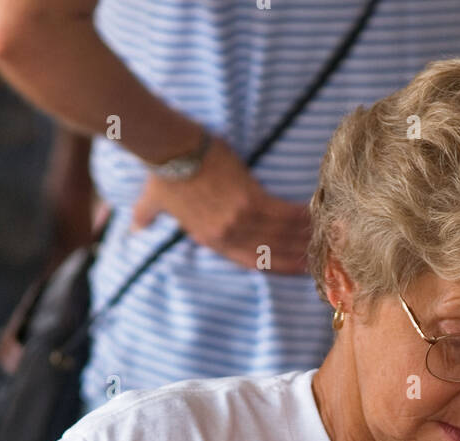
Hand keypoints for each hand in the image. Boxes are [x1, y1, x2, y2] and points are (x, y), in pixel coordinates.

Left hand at [130, 136, 311, 272]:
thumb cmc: (163, 173)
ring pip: (281, 235)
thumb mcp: (153, 202)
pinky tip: (316, 216)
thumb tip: (134, 229)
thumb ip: (145, 218)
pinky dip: (300, 216)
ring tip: (325, 239)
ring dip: (304, 237)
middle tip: (321, 260)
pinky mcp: (250, 198)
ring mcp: (240, 218)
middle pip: (271, 253)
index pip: (250, 261)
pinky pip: (282, 213)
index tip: (296, 270)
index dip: (276, 268)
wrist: (171, 150)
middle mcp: (228, 235)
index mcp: (210, 239)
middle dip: (297, 258)